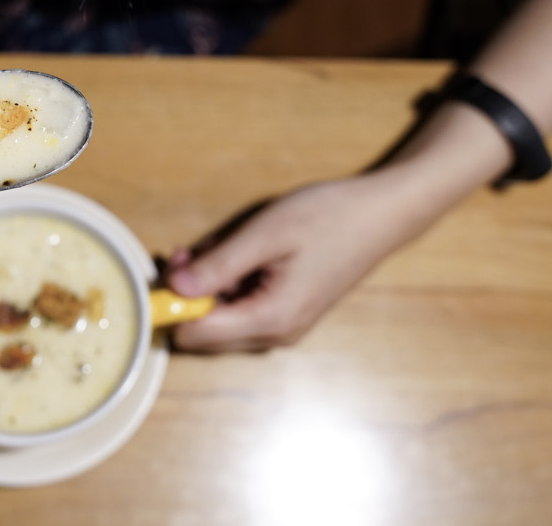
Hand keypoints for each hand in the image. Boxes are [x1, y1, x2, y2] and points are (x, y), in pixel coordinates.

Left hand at [164, 172, 425, 352]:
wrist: (382, 215)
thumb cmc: (329, 218)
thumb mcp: (266, 234)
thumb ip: (219, 265)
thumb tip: (175, 288)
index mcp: (271, 319)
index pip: (196, 336)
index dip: (173, 307)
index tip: (169, 269)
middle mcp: (275, 334)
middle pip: (205, 334)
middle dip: (188, 295)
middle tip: (188, 252)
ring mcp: (283, 327)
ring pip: (221, 321)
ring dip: (208, 288)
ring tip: (218, 247)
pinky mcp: (287, 314)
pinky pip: (242, 310)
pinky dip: (229, 286)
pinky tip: (238, 254)